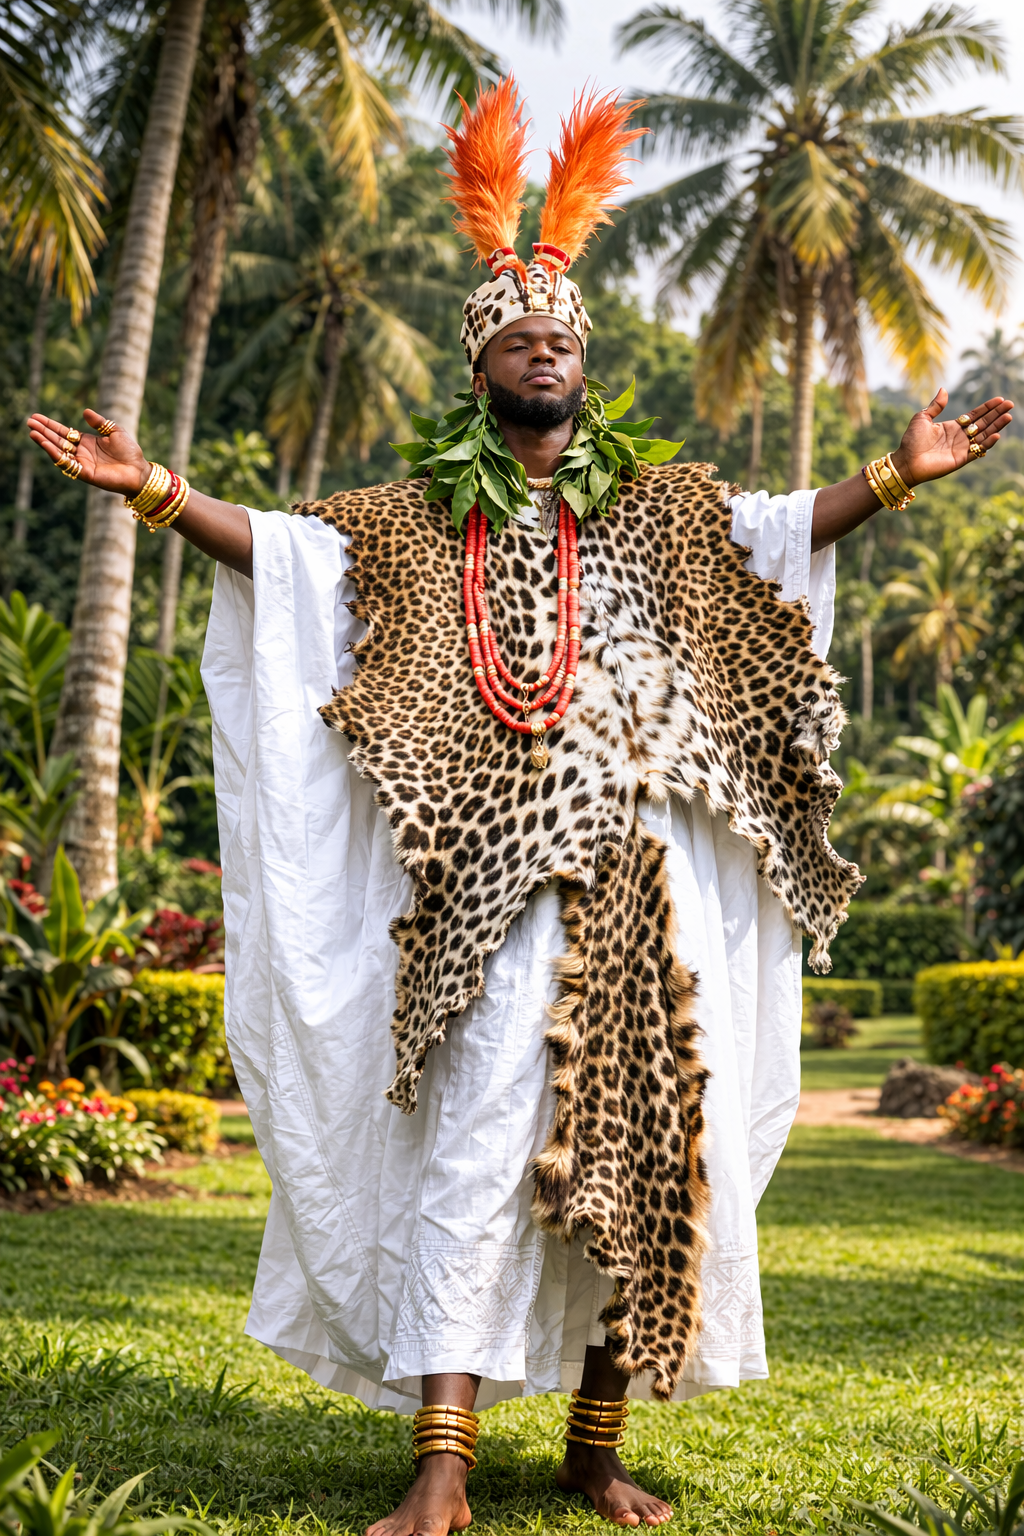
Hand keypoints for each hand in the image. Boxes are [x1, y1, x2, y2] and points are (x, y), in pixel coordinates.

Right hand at [27, 408, 150, 498]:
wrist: (140, 471)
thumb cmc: (130, 452)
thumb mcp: (115, 431)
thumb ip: (100, 422)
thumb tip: (84, 411)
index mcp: (86, 442)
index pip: (63, 432)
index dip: (50, 425)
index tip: (36, 417)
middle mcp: (81, 453)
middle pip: (57, 441)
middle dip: (43, 432)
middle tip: (29, 422)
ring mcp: (82, 463)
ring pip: (58, 452)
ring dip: (45, 443)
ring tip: (33, 433)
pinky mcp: (85, 473)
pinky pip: (67, 464)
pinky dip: (56, 455)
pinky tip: (47, 445)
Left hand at [892, 387, 1012, 487]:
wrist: (906, 461)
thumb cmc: (911, 441)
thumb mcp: (922, 418)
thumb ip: (935, 406)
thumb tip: (944, 389)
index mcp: (952, 426)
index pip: (975, 415)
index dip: (987, 408)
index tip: (1000, 400)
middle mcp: (960, 437)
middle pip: (983, 423)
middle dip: (996, 414)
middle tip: (1010, 404)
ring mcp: (962, 448)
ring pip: (984, 435)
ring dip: (996, 426)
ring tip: (1008, 416)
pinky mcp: (961, 459)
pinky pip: (977, 450)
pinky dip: (987, 443)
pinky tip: (996, 434)